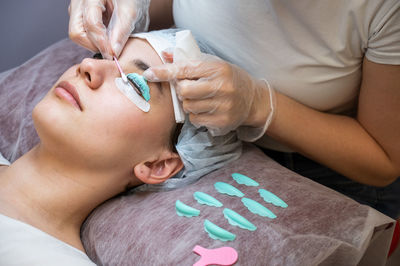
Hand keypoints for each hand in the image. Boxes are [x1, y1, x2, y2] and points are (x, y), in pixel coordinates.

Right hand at [69, 0, 149, 58]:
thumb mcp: (130, 12)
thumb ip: (121, 31)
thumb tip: (113, 52)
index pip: (91, 24)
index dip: (101, 42)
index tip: (112, 54)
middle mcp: (79, 2)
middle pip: (77, 33)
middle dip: (94, 45)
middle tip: (111, 51)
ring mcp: (77, 10)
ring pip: (77, 35)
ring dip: (94, 44)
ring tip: (111, 44)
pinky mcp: (79, 18)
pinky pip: (82, 35)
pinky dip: (94, 41)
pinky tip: (107, 40)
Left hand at [143, 54, 274, 140]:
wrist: (253, 99)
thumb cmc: (229, 78)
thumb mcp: (212, 64)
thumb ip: (188, 61)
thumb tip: (164, 54)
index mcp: (217, 68)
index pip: (185, 69)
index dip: (164, 72)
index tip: (149, 73)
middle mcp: (222, 86)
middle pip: (184, 91)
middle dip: (181, 90)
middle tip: (188, 88)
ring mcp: (223, 105)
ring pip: (188, 106)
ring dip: (188, 103)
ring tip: (200, 99)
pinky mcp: (223, 121)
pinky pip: (195, 120)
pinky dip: (195, 115)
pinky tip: (206, 109)